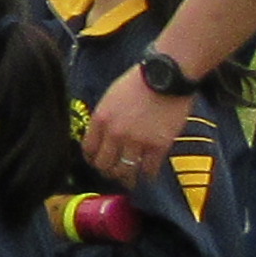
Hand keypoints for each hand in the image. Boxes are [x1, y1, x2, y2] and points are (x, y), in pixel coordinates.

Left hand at [81, 67, 185, 186]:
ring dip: (126, 178)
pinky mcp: (158, 146)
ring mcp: (137, 142)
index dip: (93, 159)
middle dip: (108, 171)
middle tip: (114, 173)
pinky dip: (148, 175)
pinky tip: (148, 173)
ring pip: (125, 172)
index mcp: (101, 119)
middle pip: (104, 165)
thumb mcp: (111, 97)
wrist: (166, 76)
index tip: (98, 162)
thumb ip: (105, 118)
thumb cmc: (139, 81)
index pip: (89, 150)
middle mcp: (115, 134)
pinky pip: (149, 170)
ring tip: (130, 179)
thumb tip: (103, 136)